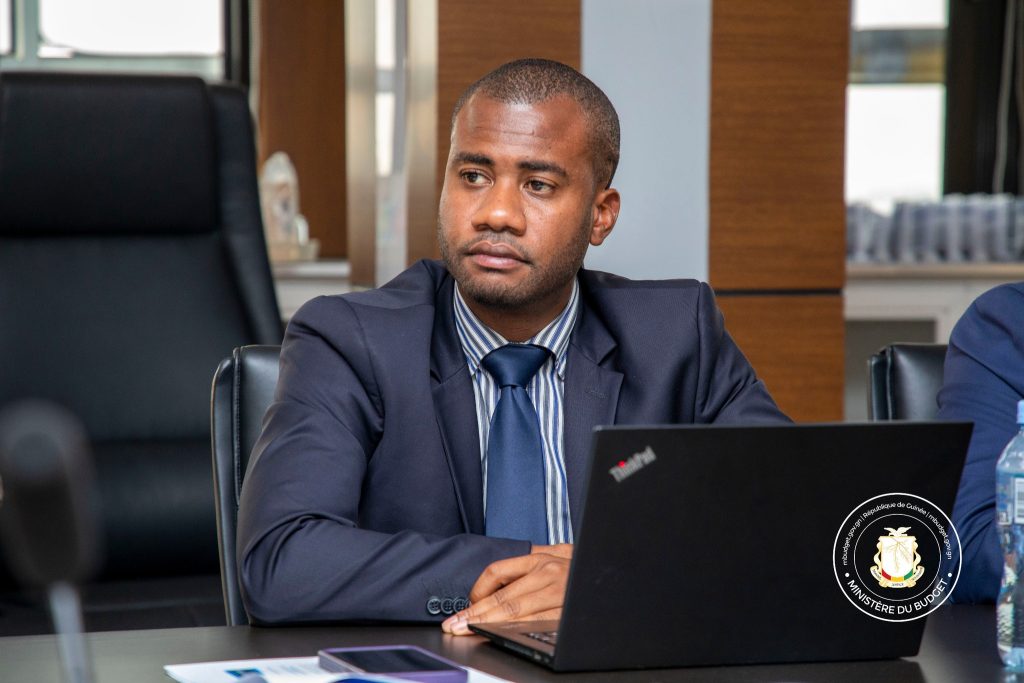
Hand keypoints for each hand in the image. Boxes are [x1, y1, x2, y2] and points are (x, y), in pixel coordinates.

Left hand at [441, 544, 572, 635]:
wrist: (619, 568)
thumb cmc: (585, 568)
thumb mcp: (558, 557)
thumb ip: (531, 566)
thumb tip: (495, 587)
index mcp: (542, 557)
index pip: (498, 571)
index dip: (477, 591)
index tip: (465, 607)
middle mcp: (550, 572)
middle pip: (503, 597)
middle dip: (474, 614)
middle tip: (454, 626)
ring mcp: (561, 592)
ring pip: (516, 612)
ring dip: (488, 624)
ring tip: (468, 631)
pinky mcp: (571, 611)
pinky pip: (537, 624)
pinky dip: (515, 631)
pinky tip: (502, 634)